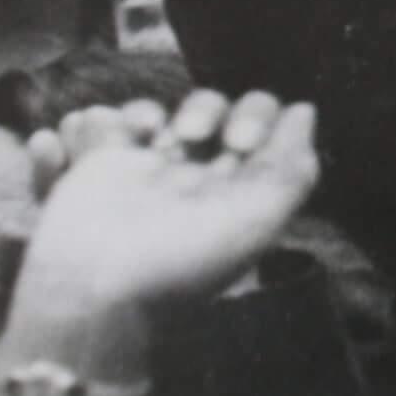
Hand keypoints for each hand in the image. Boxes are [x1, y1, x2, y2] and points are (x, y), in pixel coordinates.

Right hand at [18, 89, 318, 315]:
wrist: (93, 288)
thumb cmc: (183, 256)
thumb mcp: (258, 219)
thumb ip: (293, 168)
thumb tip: (303, 111)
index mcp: (242, 192)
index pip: (266, 129)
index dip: (256, 117)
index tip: (239, 142)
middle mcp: (202, 180)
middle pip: (220, 110)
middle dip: (207, 108)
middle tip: (191, 134)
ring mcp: (153, 172)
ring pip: (172, 111)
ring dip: (164, 110)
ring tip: (150, 135)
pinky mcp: (105, 168)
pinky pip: (118, 120)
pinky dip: (120, 117)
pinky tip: (123, 138)